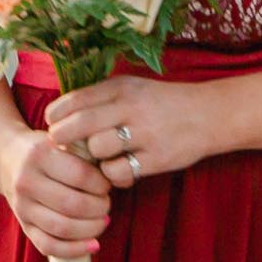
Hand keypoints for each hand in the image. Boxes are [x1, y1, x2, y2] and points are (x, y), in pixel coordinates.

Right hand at [0, 127, 111, 261]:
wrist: (7, 158)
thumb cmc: (46, 149)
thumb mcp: (62, 139)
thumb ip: (85, 153)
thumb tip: (116, 176)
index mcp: (39, 155)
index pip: (80, 176)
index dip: (101, 184)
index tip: (107, 185)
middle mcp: (27, 182)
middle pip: (72, 205)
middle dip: (99, 208)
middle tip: (106, 204)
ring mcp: (22, 207)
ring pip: (62, 228)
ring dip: (91, 229)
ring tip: (102, 221)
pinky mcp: (23, 226)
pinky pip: (48, 246)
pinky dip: (74, 250)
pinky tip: (93, 245)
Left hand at [43, 75, 212, 187]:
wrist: (210, 115)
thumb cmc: (162, 102)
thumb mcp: (133, 87)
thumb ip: (102, 96)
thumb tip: (63, 112)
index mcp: (123, 88)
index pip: (77, 99)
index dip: (57, 113)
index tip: (51, 122)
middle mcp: (132, 108)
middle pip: (81, 124)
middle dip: (63, 137)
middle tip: (60, 144)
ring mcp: (145, 134)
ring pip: (98, 149)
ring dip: (91, 156)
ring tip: (97, 157)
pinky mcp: (156, 159)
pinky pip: (118, 171)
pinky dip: (112, 174)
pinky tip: (117, 169)